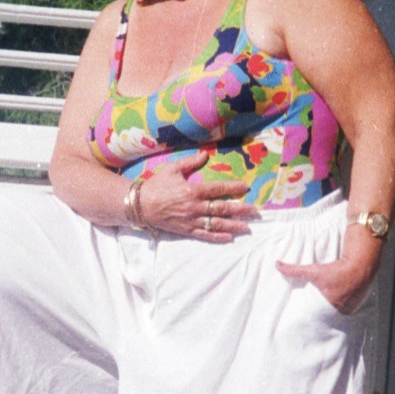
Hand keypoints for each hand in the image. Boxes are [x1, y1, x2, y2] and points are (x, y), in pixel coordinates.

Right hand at [136, 150, 252, 241]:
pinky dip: (217, 237)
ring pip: (216, 224)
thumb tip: (205, 154)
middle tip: (255, 212)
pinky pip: (204, 235)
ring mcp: (190, 220)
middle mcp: (194, 207)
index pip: (217, 189)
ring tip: (247, 227)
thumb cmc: (156, 185)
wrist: (139, 205)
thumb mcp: (172, 169)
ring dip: (233, 226)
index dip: (232, 188)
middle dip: (240, 210)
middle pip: (221, 209)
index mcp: (192, 191)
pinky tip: (229, 238)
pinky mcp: (185, 230)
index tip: (245, 187)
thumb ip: (190, 162)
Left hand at [275, 254, 375, 314]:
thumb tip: (277, 264)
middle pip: (324, 318)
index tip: (301, 322)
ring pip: (334, 316)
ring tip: (320, 317)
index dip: (308, 319)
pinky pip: (343, 313)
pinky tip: (334, 311)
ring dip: (329, 316)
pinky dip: (338, 312)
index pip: (314, 318)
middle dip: (318, 319)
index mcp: (327, 307)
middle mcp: (338, 311)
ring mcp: (348, 311)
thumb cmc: (336, 270)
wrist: (360, 266)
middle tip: (309, 320)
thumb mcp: (313, 270)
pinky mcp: (354, 307)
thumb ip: (294, 269)